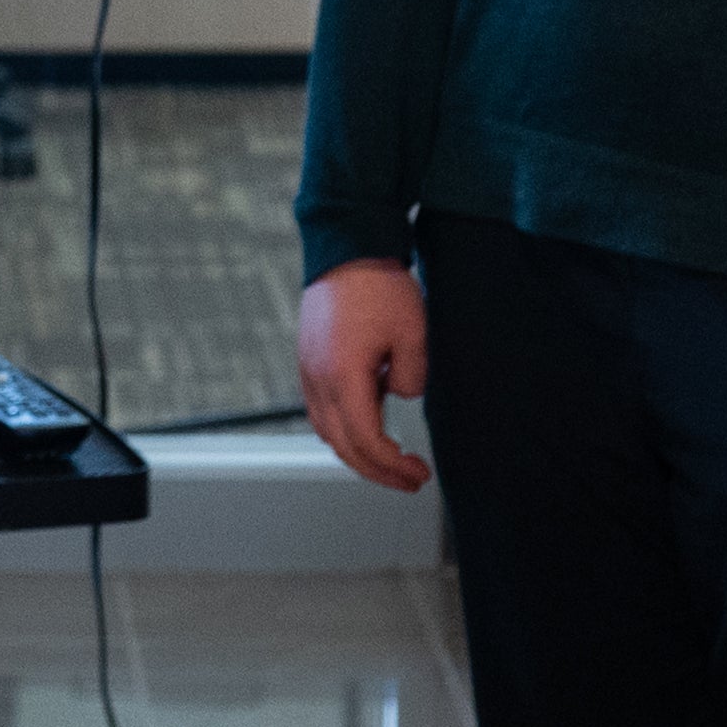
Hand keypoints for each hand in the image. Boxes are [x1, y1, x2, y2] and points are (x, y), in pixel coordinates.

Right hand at [296, 258, 433, 492]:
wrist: (348, 246)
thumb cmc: (380, 286)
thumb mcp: (414, 334)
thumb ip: (413, 378)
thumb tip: (401, 395)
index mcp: (342, 377)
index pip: (365, 441)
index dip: (392, 466)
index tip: (418, 473)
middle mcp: (317, 379)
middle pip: (342, 446)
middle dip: (376, 471)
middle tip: (410, 480)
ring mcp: (308, 370)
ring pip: (327, 431)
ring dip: (358, 453)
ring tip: (390, 461)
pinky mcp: (310, 360)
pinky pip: (321, 410)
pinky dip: (344, 429)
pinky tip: (368, 426)